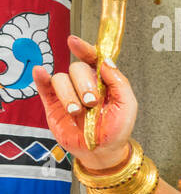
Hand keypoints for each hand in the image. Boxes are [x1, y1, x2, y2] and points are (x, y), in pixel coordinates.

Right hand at [33, 35, 136, 170]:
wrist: (102, 151)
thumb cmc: (117, 129)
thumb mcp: (127, 105)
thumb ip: (119, 82)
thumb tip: (105, 61)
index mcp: (103, 81)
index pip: (92, 59)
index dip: (84, 49)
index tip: (75, 43)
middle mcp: (84, 84)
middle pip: (77, 69)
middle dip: (84, 84)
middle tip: (91, 103)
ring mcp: (68, 94)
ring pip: (61, 79)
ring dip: (69, 95)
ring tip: (78, 111)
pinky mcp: (53, 105)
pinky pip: (44, 87)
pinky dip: (41, 78)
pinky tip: (41, 73)